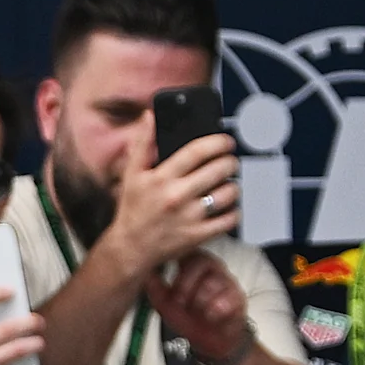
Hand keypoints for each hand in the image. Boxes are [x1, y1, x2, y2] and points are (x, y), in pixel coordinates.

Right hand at [111, 127, 240, 271]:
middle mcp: (176, 196)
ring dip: (233, 186)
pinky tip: (226, 207)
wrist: (130, 249)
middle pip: (219, 169)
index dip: (218, 142)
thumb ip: (142, 143)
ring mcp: (189, 217)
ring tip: (226, 185)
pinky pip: (229, 219)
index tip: (225, 142)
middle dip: (230, 162)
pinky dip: (234, 211)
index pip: (198, 151)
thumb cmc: (133, 209)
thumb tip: (150, 115)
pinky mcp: (198, 236)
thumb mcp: (132, 174)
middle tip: (228, 163)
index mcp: (161, 178)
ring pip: (229, 193)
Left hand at [139, 248, 252, 364]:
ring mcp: (227, 282)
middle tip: (179, 302)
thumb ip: (154, 288)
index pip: (188, 250)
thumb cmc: (189, 318)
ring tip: (196, 311)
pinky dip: (214, 310)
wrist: (209, 342)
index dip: (177, 259)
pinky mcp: (238, 298)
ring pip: (213, 281)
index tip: (168, 274)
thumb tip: (144, 273)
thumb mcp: (165, 304)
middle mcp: (213, 270)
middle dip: (185, 284)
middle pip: (201, 261)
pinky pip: (226, 298)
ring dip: (199, 301)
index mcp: (194, 266)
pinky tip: (210, 316)